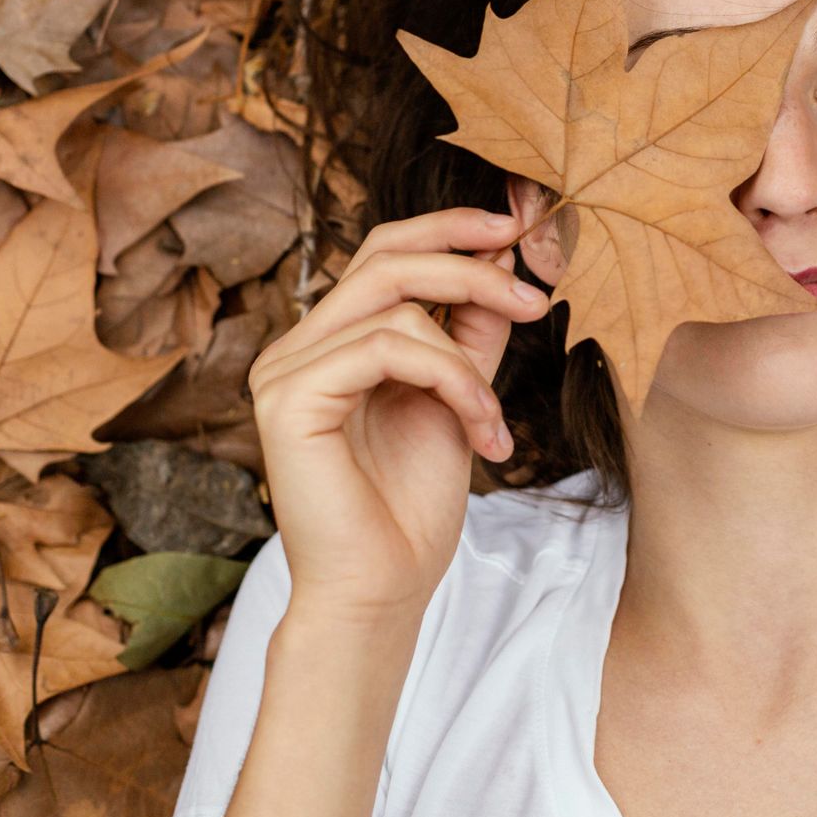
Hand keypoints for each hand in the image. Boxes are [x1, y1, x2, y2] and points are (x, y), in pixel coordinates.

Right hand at [246, 207, 552, 620]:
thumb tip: (504, 260)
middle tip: (533, 293)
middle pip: (384, 256)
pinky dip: (452, 381)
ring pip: (394, 304)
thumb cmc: (412, 505)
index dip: (451, 229)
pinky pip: (386, 348)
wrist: (383, 589)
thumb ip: (473, 332)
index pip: (385, 252)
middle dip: (468, 261)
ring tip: (497, 419)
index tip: (518, 227)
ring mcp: (283, 370)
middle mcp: (296, 347)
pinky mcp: (288, 400)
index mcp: (330, 341)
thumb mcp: (460, 397)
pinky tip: (480, 432)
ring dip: (470, 359)